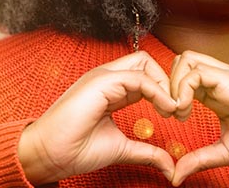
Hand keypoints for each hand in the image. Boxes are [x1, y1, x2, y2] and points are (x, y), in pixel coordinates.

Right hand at [18, 51, 177, 184]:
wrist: (50, 155)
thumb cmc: (75, 149)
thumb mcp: (121, 148)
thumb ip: (146, 152)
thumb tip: (170, 166)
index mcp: (110, 89)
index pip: (145, 74)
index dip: (164, 90)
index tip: (176, 114)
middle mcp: (106, 78)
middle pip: (147, 62)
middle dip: (168, 81)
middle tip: (178, 108)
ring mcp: (102, 77)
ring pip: (144, 63)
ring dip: (165, 84)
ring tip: (174, 109)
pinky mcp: (100, 82)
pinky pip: (137, 77)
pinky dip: (157, 90)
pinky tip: (165, 109)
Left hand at [169, 51, 228, 185]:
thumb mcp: (225, 152)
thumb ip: (199, 159)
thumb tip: (175, 175)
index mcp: (218, 92)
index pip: (184, 76)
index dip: (170, 93)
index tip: (172, 118)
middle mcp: (221, 80)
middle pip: (181, 62)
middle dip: (166, 83)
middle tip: (170, 112)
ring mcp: (227, 77)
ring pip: (186, 60)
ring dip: (172, 85)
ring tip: (178, 112)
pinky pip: (196, 72)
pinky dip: (182, 89)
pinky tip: (185, 111)